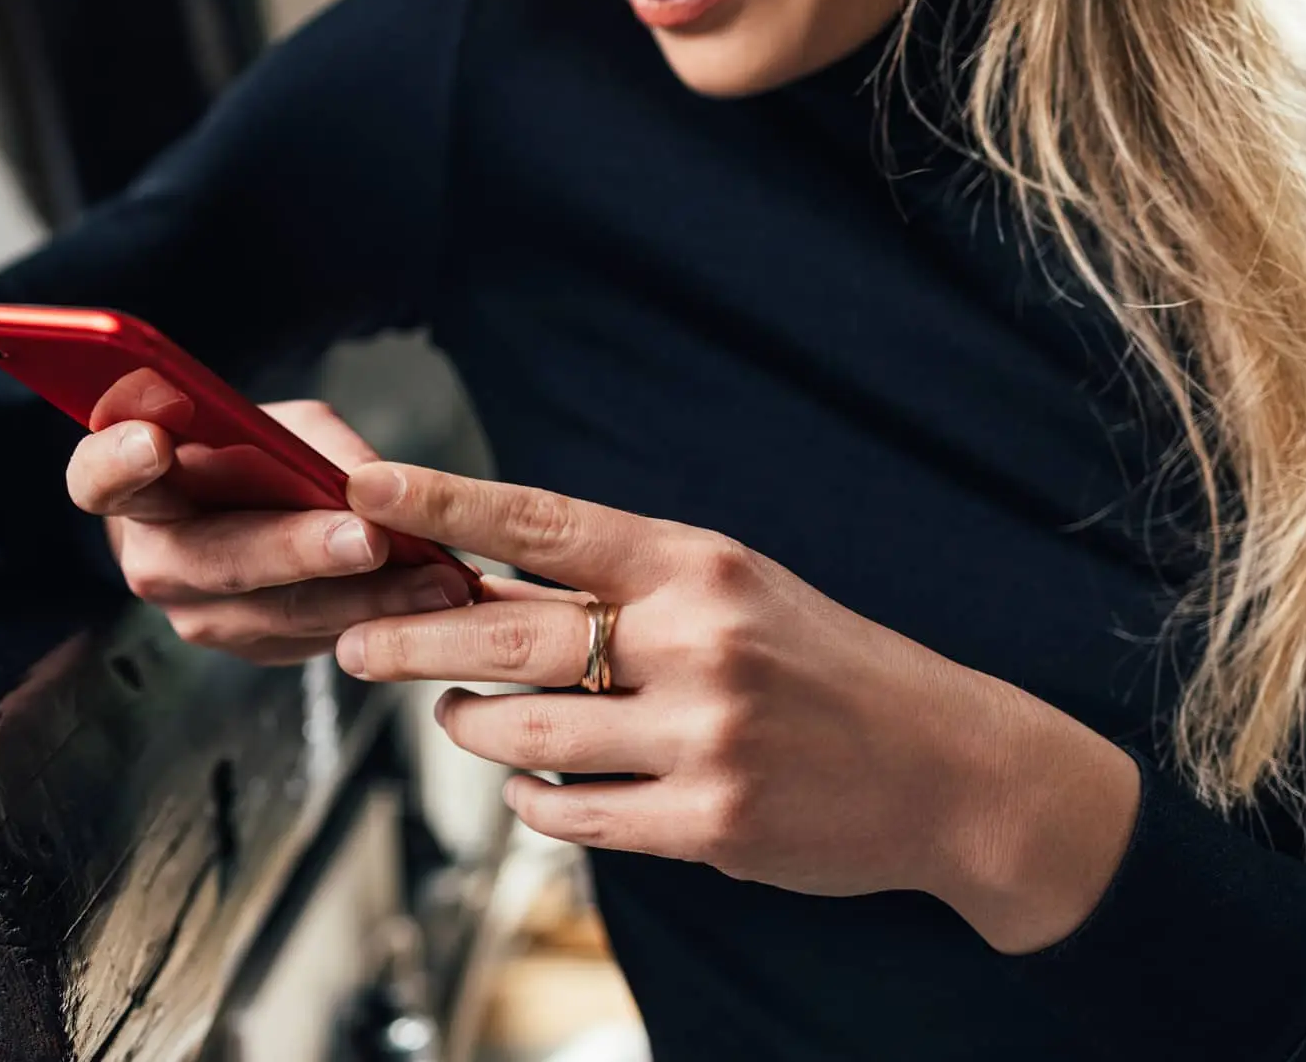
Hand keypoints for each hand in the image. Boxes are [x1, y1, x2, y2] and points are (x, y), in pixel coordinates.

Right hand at [65, 379, 475, 664]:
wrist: (251, 511)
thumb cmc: (252, 454)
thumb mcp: (279, 424)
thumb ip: (308, 444)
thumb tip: (371, 486)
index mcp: (134, 487)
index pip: (98, 478)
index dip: (118, 462)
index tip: (155, 442)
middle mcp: (152, 559)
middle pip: (214, 559)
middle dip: (298, 549)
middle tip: (368, 538)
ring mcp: (197, 615)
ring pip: (276, 612)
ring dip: (365, 599)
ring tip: (437, 578)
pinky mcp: (249, 647)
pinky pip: (311, 639)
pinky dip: (376, 618)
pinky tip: (430, 601)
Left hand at [333, 462, 1141, 953]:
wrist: (950, 767)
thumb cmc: (826, 668)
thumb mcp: (738, 591)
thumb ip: (626, 586)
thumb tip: (490, 582)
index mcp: (699, 564)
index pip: (546, 521)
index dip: (446, 501)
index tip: (365, 484)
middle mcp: (699, 639)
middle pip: (509, 633)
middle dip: (411, 642)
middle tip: (354, 648)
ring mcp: (705, 734)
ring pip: (526, 734)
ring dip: (472, 729)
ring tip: (460, 719)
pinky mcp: (712, 821)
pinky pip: (574, 814)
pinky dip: (534, 802)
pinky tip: (533, 787)